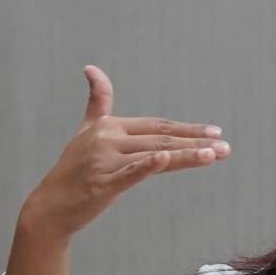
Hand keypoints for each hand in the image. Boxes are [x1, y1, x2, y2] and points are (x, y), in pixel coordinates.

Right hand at [20, 65, 228, 240]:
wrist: (50, 207)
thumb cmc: (72, 169)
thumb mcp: (86, 131)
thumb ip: (97, 102)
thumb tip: (92, 68)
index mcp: (109, 126)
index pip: (157, 126)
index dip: (186, 129)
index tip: (215, 133)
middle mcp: (108, 139)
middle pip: (161, 139)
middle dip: (196, 142)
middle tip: (226, 147)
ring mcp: (104, 161)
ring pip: (155, 156)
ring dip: (187, 156)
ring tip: (215, 155)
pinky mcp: (103, 184)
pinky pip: (131, 173)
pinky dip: (148, 165)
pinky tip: (166, 159)